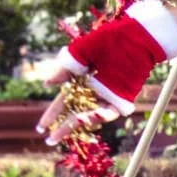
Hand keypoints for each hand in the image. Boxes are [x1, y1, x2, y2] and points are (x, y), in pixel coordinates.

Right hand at [33, 0, 176, 145]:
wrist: (134, 36)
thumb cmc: (108, 39)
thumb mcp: (81, 52)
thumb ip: (64, 68)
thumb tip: (48, 83)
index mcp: (81, 80)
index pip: (64, 101)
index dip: (53, 114)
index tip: (41, 127)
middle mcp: (93, 90)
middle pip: (75, 112)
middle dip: (63, 127)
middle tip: (50, 139)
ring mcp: (107, 95)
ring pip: (92, 115)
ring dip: (81, 124)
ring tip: (70, 127)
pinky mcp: (122, 97)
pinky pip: (111, 112)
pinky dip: (102, 116)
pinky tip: (91, 117)